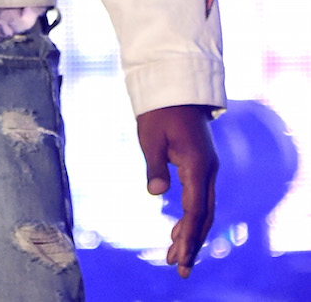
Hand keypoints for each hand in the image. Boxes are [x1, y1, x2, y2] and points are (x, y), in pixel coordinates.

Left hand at [136, 104, 217, 277]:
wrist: (175, 88)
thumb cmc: (159, 111)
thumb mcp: (150, 136)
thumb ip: (154, 165)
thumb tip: (157, 194)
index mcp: (196, 164)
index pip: (196, 208)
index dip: (189, 234)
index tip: (181, 255)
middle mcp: (207, 169)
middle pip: (204, 214)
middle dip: (193, 242)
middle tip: (179, 268)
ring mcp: (206, 168)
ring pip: (204, 209)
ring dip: (192, 233)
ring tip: (176, 258)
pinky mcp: (201, 166)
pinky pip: (200, 199)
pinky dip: (192, 218)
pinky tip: (178, 233)